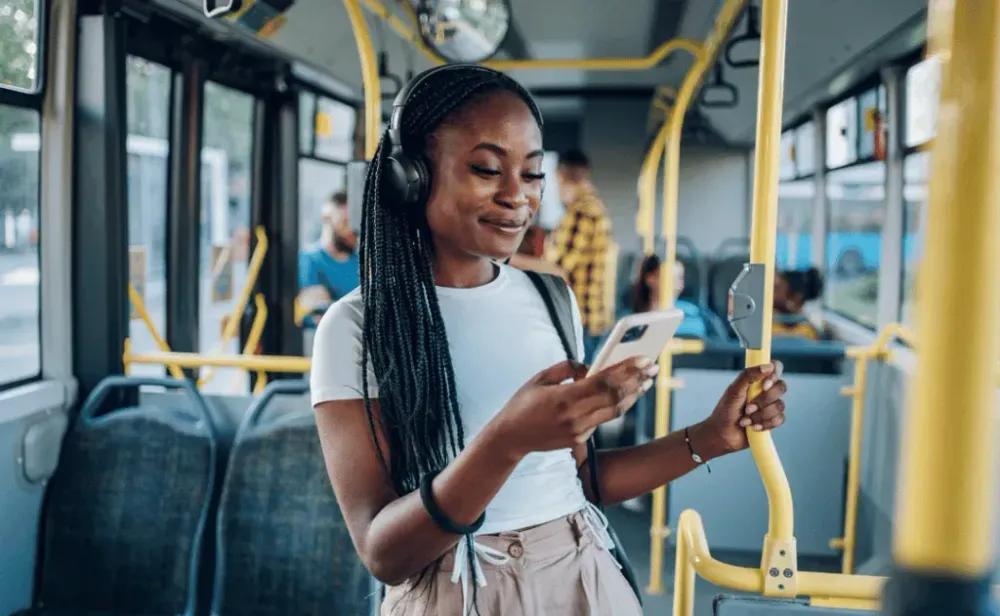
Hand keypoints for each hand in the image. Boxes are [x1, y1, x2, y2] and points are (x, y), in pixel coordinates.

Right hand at [490, 357, 658, 459]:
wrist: (510, 438)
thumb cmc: (523, 402)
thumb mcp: (540, 378)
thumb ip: (567, 368)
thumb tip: (589, 366)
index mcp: (564, 398)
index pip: (604, 382)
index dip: (627, 370)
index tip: (644, 359)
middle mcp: (575, 416)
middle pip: (616, 397)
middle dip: (637, 380)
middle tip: (653, 367)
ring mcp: (579, 430)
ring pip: (615, 411)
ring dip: (633, 395)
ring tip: (646, 381)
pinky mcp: (579, 438)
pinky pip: (603, 419)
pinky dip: (616, 405)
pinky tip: (626, 394)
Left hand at [700, 360, 786, 454]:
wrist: (723, 434)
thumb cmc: (726, 410)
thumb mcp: (734, 390)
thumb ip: (748, 375)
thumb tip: (768, 366)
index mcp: (757, 380)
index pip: (775, 367)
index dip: (774, 375)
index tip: (764, 386)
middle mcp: (766, 391)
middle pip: (781, 387)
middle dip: (763, 400)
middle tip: (747, 408)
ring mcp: (770, 405)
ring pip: (780, 405)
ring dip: (761, 415)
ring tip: (745, 420)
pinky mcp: (773, 420)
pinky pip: (780, 419)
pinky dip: (765, 424)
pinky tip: (753, 427)